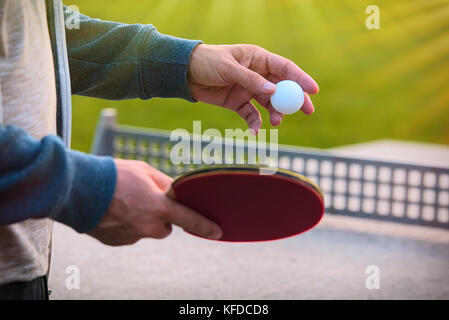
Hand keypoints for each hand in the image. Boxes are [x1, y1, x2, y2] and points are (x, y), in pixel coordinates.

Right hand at [88, 159, 222, 245]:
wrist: (79, 189)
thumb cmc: (114, 175)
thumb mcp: (145, 171)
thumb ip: (164, 184)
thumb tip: (174, 192)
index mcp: (158, 207)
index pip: (189, 219)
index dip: (205, 226)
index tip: (217, 232)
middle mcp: (147, 226)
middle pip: (165, 227)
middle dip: (160, 217)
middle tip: (145, 200)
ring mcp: (132, 236)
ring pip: (146, 230)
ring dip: (141, 219)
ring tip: (124, 202)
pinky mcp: (118, 242)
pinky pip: (129, 234)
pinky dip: (125, 224)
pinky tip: (114, 210)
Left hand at [188, 44, 318, 132]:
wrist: (185, 73)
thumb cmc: (207, 62)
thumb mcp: (229, 68)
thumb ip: (251, 80)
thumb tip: (274, 91)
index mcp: (258, 58)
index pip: (285, 68)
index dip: (301, 78)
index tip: (313, 90)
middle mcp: (257, 74)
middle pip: (282, 88)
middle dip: (295, 99)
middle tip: (307, 111)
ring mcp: (248, 89)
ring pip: (269, 103)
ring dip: (275, 113)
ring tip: (276, 122)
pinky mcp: (238, 103)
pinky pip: (252, 114)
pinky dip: (255, 123)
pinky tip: (256, 130)